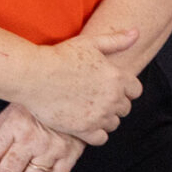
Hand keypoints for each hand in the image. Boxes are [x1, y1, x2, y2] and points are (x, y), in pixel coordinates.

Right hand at [23, 29, 143, 143]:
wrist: (34, 75)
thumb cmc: (60, 56)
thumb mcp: (91, 43)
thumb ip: (117, 40)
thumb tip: (137, 33)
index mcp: (117, 78)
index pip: (135, 91)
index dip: (125, 90)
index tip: (111, 89)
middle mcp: (112, 98)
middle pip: (125, 108)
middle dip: (114, 104)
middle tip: (96, 100)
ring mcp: (99, 115)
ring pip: (114, 123)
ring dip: (105, 119)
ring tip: (89, 111)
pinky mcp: (84, 129)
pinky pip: (101, 138)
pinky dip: (96, 134)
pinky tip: (84, 125)